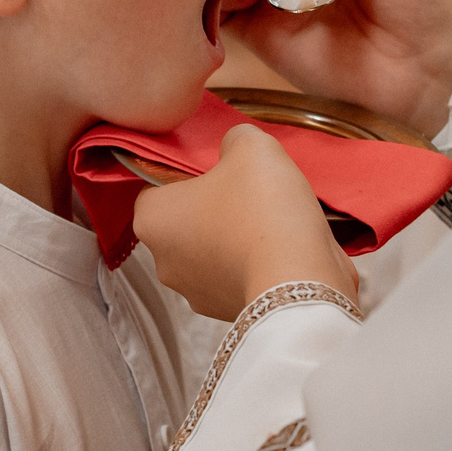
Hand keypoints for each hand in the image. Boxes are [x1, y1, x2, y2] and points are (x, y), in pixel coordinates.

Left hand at [132, 126, 357, 320]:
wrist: (300, 280)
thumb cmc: (263, 209)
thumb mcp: (251, 147)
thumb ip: (234, 139)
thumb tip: (235, 148)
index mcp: (151, 218)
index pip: (157, 185)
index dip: (189, 172)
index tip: (221, 170)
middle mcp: (163, 261)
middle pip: (184, 220)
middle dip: (212, 207)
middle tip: (249, 193)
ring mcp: (193, 292)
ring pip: (209, 251)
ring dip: (233, 237)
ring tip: (270, 222)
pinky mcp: (224, 312)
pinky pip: (234, 276)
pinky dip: (252, 264)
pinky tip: (279, 250)